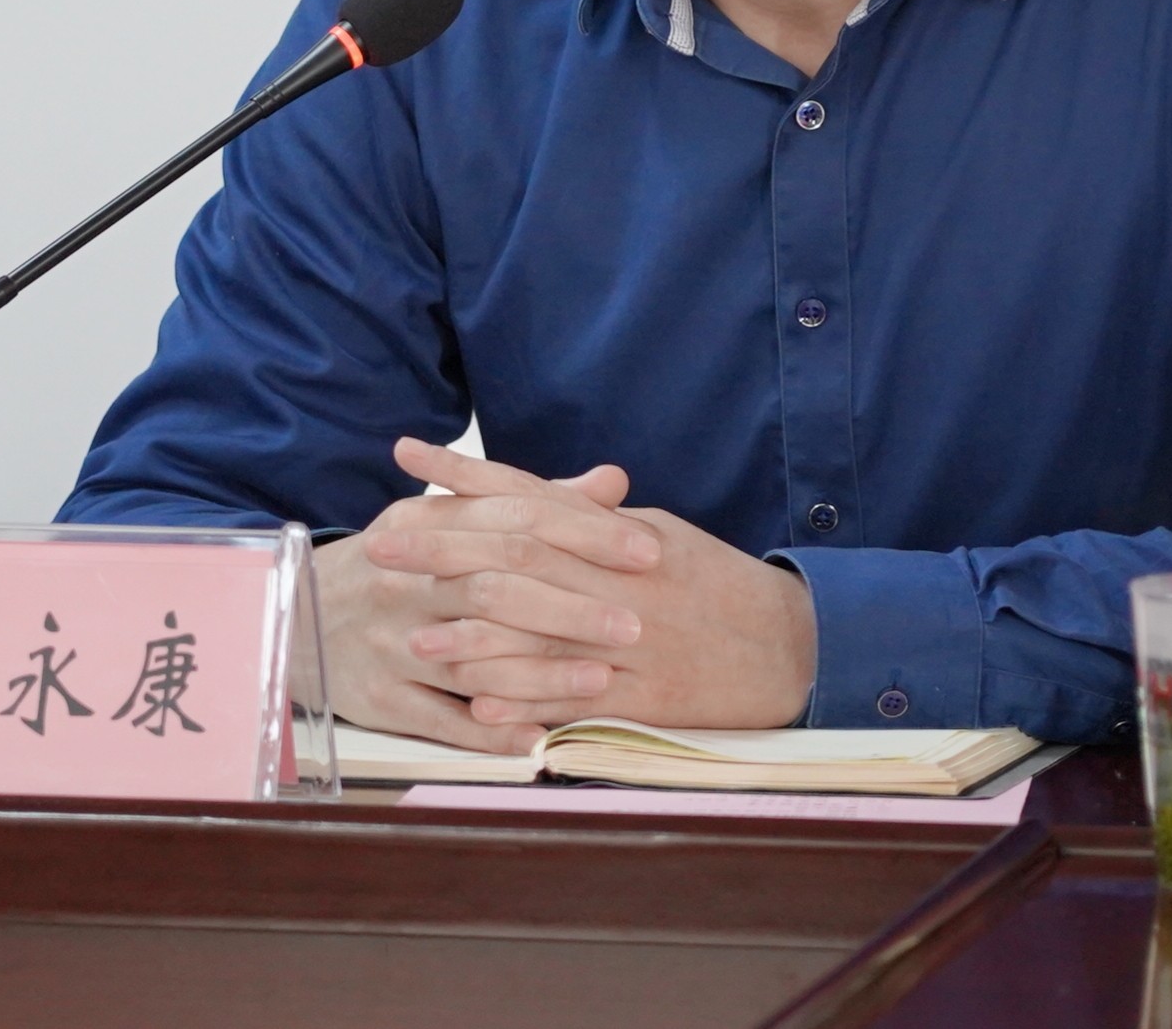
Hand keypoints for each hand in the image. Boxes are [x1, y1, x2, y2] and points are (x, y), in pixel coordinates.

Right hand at [315, 441, 659, 752]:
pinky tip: (542, 739)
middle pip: (498, 586)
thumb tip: (612, 482)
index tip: (646, 551)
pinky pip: (441, 718)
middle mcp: (407, 579)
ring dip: (542, 670)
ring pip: (474, 655)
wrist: (295, 615)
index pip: (517, 519)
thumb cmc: (398, 564)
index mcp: (427, 523)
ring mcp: (390, 640)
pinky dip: (492, 733)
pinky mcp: (380, 697)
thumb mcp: (448, 519)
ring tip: (604, 679)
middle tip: (636, 623)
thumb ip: (533, 501)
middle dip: (573, 606)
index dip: (585, 533)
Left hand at [388, 444, 818, 733]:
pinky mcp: (644, 700)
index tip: (406, 464)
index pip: (529, 499)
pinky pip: (575, 704)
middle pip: (518, 561)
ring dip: (472, 639)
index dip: (464, 480)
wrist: (791, 646)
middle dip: (443, 553)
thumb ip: (592, 517)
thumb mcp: (657, 533)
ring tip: (414, 636)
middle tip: (381, 549)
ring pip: (540, 637)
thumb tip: (531, 493)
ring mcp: (631, 645)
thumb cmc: (714, 584)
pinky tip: (478, 708)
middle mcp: (620, 583)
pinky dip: (525, 704)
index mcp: (621, 534)